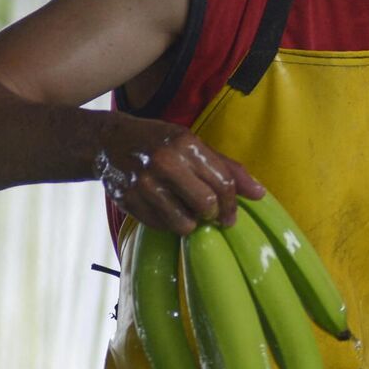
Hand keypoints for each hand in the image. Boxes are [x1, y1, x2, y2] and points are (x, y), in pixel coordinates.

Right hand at [95, 115, 263, 234]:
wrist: (109, 141)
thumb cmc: (160, 142)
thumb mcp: (193, 145)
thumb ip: (227, 168)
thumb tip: (259, 194)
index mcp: (186, 145)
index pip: (222, 184)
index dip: (232, 205)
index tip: (231, 216)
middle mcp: (165, 163)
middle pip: (206, 205)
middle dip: (213, 215)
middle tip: (210, 214)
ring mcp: (145, 184)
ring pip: (184, 223)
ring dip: (191, 223)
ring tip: (186, 211)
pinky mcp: (130, 201)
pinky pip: (162, 226)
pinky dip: (169, 223)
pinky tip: (166, 209)